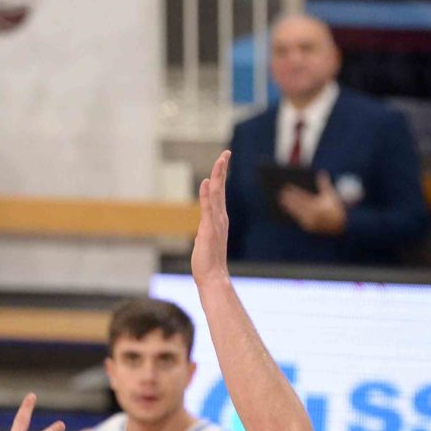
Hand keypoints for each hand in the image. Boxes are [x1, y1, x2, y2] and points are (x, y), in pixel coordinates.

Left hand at [192, 150, 233, 283]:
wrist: (213, 277)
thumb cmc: (208, 262)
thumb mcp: (206, 241)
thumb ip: (206, 231)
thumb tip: (205, 229)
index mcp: (219, 219)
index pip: (219, 193)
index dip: (220, 176)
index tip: (222, 161)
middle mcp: (220, 218)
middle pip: (221, 188)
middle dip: (223, 170)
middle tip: (226, 153)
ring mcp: (216, 223)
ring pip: (217, 194)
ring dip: (219, 176)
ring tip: (221, 159)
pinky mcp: (209, 229)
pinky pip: (208, 208)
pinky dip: (207, 194)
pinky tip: (208, 181)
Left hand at [278, 171, 346, 234]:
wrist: (341, 226)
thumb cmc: (335, 208)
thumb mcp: (332, 195)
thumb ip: (325, 184)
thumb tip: (321, 172)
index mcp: (319, 206)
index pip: (303, 197)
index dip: (294, 191)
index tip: (286, 186)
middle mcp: (313, 215)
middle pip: (297, 206)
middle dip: (288, 199)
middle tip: (279, 192)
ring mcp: (310, 222)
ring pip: (295, 213)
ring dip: (287, 207)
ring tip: (280, 200)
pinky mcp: (308, 227)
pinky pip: (297, 219)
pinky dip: (292, 214)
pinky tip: (286, 209)